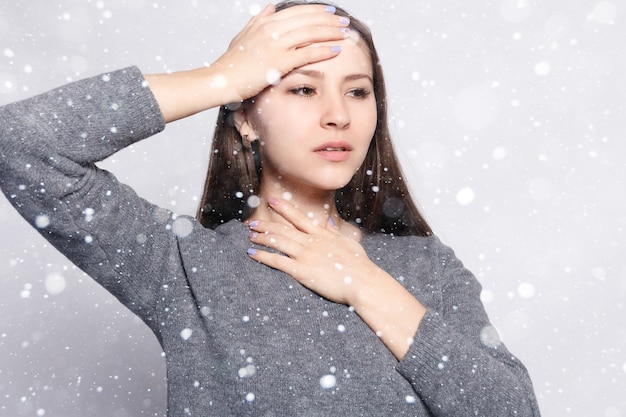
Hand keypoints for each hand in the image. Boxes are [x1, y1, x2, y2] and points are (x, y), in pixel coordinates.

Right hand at [146, 4, 347, 121]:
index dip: (317, 10)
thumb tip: (271, 8)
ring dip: (331, 32)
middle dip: (329, 20)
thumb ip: (257, 21)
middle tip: (345, 22)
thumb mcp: (243, 37)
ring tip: (346, 34)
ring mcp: (275, 45)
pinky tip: (336, 50)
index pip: (298, 11)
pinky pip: (307, 53)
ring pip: (310, 33)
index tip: (331, 12)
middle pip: (308, 19)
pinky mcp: (278, 62)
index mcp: (265, 23)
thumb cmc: (231, 64)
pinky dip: (324, 50)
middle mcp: (271, 30)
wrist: (220, 80)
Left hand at [246, 197, 374, 305]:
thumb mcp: (349, 244)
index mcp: (322, 234)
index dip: (284, 208)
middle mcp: (311, 241)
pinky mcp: (302, 271)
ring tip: (250, 236)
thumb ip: (336, 233)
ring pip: (277, 241)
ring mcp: (306, 255)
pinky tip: (252, 254)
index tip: (271, 200)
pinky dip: (262, 256)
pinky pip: (277, 261)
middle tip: (252, 223)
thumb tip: (329, 223)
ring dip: (261, 237)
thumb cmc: (360, 266)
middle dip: (266, 224)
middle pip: (283, 229)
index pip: (299, 217)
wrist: (363, 281)